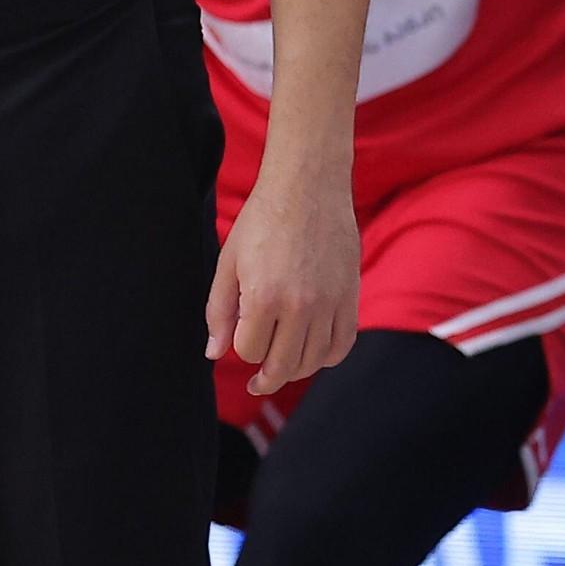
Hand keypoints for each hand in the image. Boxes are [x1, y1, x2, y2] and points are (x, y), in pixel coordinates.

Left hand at [204, 161, 359, 395]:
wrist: (308, 184)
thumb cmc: (263, 219)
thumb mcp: (229, 261)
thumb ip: (219, 311)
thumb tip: (214, 353)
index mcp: (263, 296)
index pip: (249, 351)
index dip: (241, 347)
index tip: (241, 334)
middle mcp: (299, 305)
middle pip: (282, 367)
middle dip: (265, 378)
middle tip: (258, 380)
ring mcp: (329, 301)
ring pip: (313, 361)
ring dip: (295, 370)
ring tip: (284, 364)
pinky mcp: (350, 294)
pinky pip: (342, 344)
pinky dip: (327, 357)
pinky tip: (313, 352)